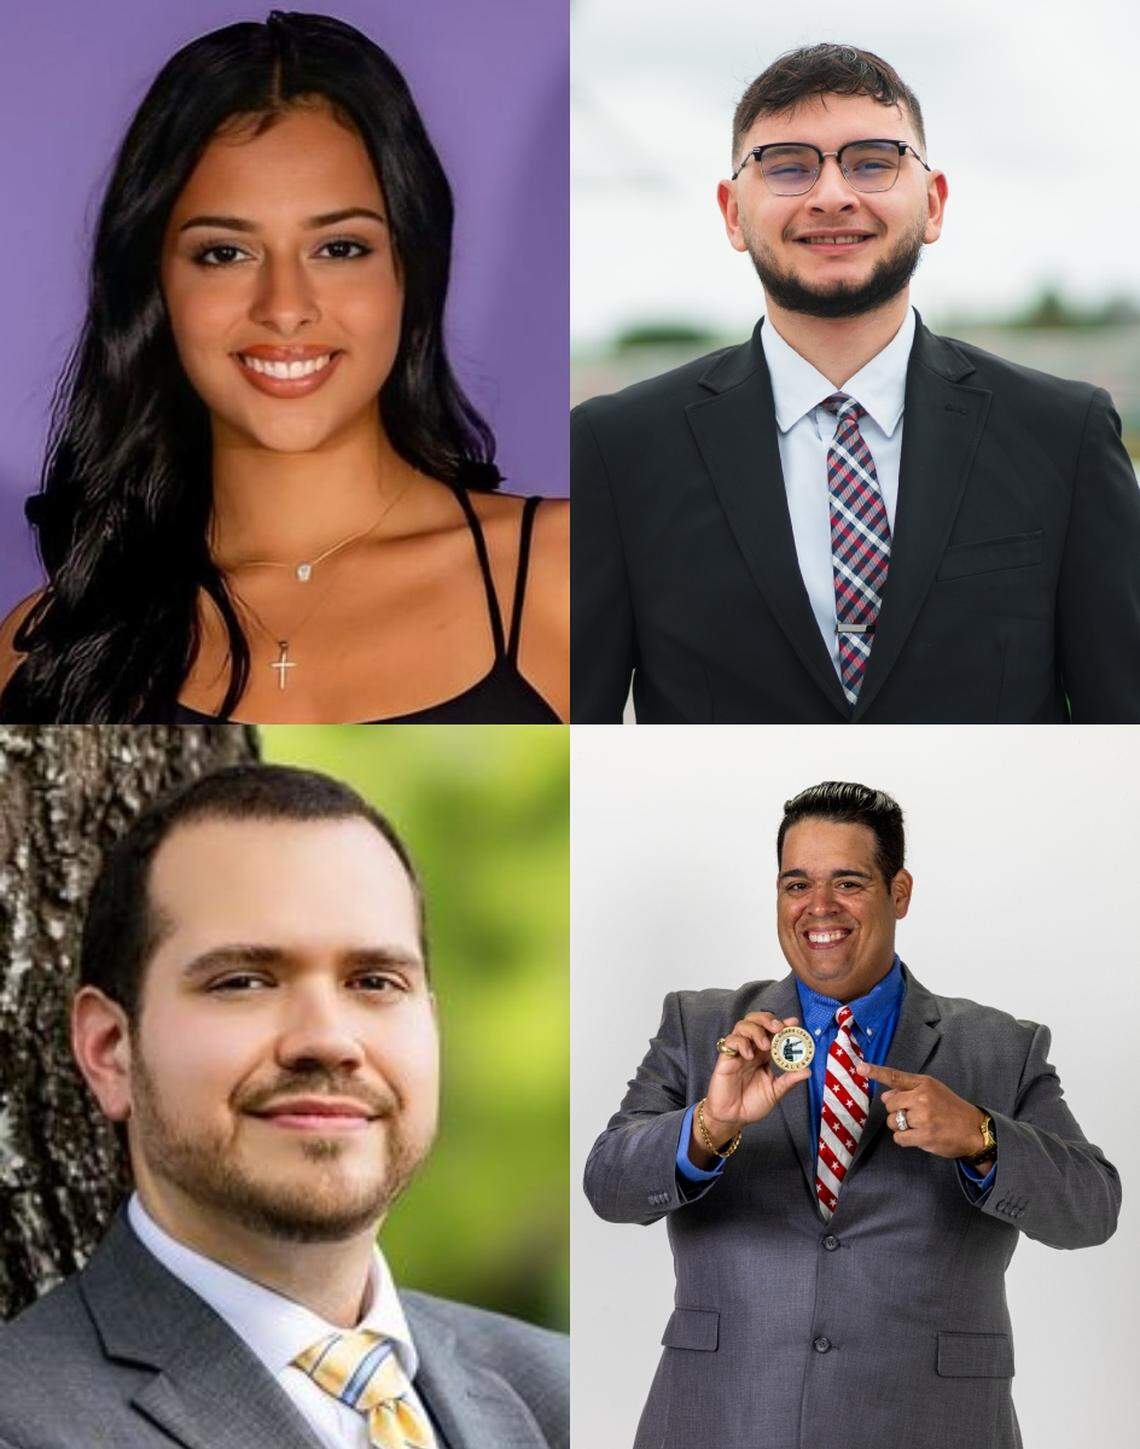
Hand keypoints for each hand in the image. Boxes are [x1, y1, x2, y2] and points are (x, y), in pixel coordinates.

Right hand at [702, 1012, 809, 1142]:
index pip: (773, 1032)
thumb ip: (789, 1080)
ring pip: (742, 1026)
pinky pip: (730, 1041)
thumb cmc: (752, 1104)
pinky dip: (741, 1043)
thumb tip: (808, 1071)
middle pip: (756, 1021)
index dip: (783, 1024)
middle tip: (778, 1028)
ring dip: (756, 1030)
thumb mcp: (775, 1092)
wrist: (733, 1118)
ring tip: (765, 1045)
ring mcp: (738, 1052)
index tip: (794, 1022)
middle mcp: (751, 1049)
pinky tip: (749, 1055)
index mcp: (764, 1055)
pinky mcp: (725, 1058)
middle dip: (767, 1019)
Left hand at [856, 1062, 989, 1160]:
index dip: (876, 1072)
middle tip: (913, 1115)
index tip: (859, 1067)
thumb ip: (908, 1091)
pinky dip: (904, 1139)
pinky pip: (899, 1138)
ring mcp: (923, 1117)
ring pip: (893, 1122)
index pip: (895, 1076)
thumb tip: (885, 1096)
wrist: (975, 1130)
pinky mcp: (924, 1135)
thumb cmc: (950, 1109)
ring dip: (900, 1127)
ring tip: (919, 1126)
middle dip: (896, 1112)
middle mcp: (922, 1097)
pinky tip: (918, 1136)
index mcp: (924, 1083)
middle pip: (890, 1104)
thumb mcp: (933, 1091)